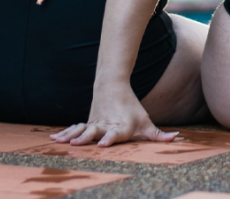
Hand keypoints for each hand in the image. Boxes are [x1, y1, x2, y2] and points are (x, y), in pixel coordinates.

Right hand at [50, 82, 176, 146]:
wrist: (112, 86)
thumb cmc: (131, 108)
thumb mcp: (146, 121)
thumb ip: (157, 134)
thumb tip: (176, 138)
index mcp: (120, 127)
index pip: (115, 134)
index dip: (109, 139)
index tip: (102, 143)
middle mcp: (105, 125)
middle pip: (95, 132)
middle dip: (86, 138)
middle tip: (77, 144)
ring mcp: (94, 123)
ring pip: (81, 130)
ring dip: (72, 136)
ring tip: (63, 143)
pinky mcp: (86, 122)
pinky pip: (74, 128)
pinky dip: (65, 133)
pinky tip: (53, 138)